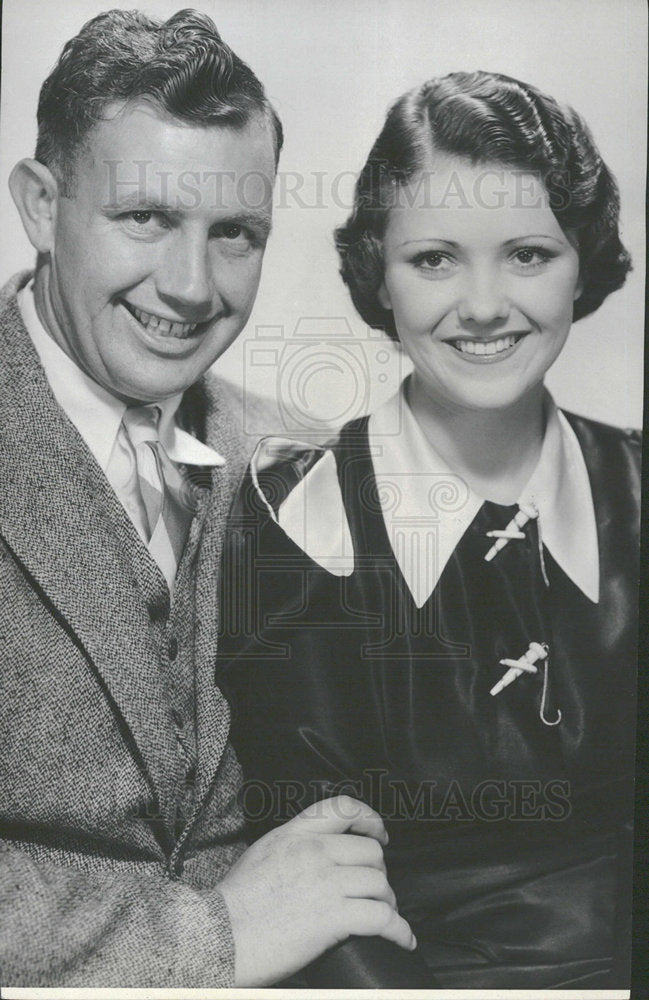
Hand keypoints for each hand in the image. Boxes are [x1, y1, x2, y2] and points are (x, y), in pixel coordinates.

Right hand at [219, 795, 414, 985]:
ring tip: (384, 915)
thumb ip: (291, 847)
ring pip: (379, 884)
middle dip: (379, 872)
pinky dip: (399, 930)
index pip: (342, 808)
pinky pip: (383, 918)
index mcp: (295, 834)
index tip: (379, 833)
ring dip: (387, 902)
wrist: (219, 936)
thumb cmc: (234, 905)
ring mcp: (326, 883)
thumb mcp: (261, 854)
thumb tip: (313, 855)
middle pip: (370, 852)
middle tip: (375, 889)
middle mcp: (314, 852)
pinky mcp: (334, 917)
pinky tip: (403, 939)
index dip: (369, 818)